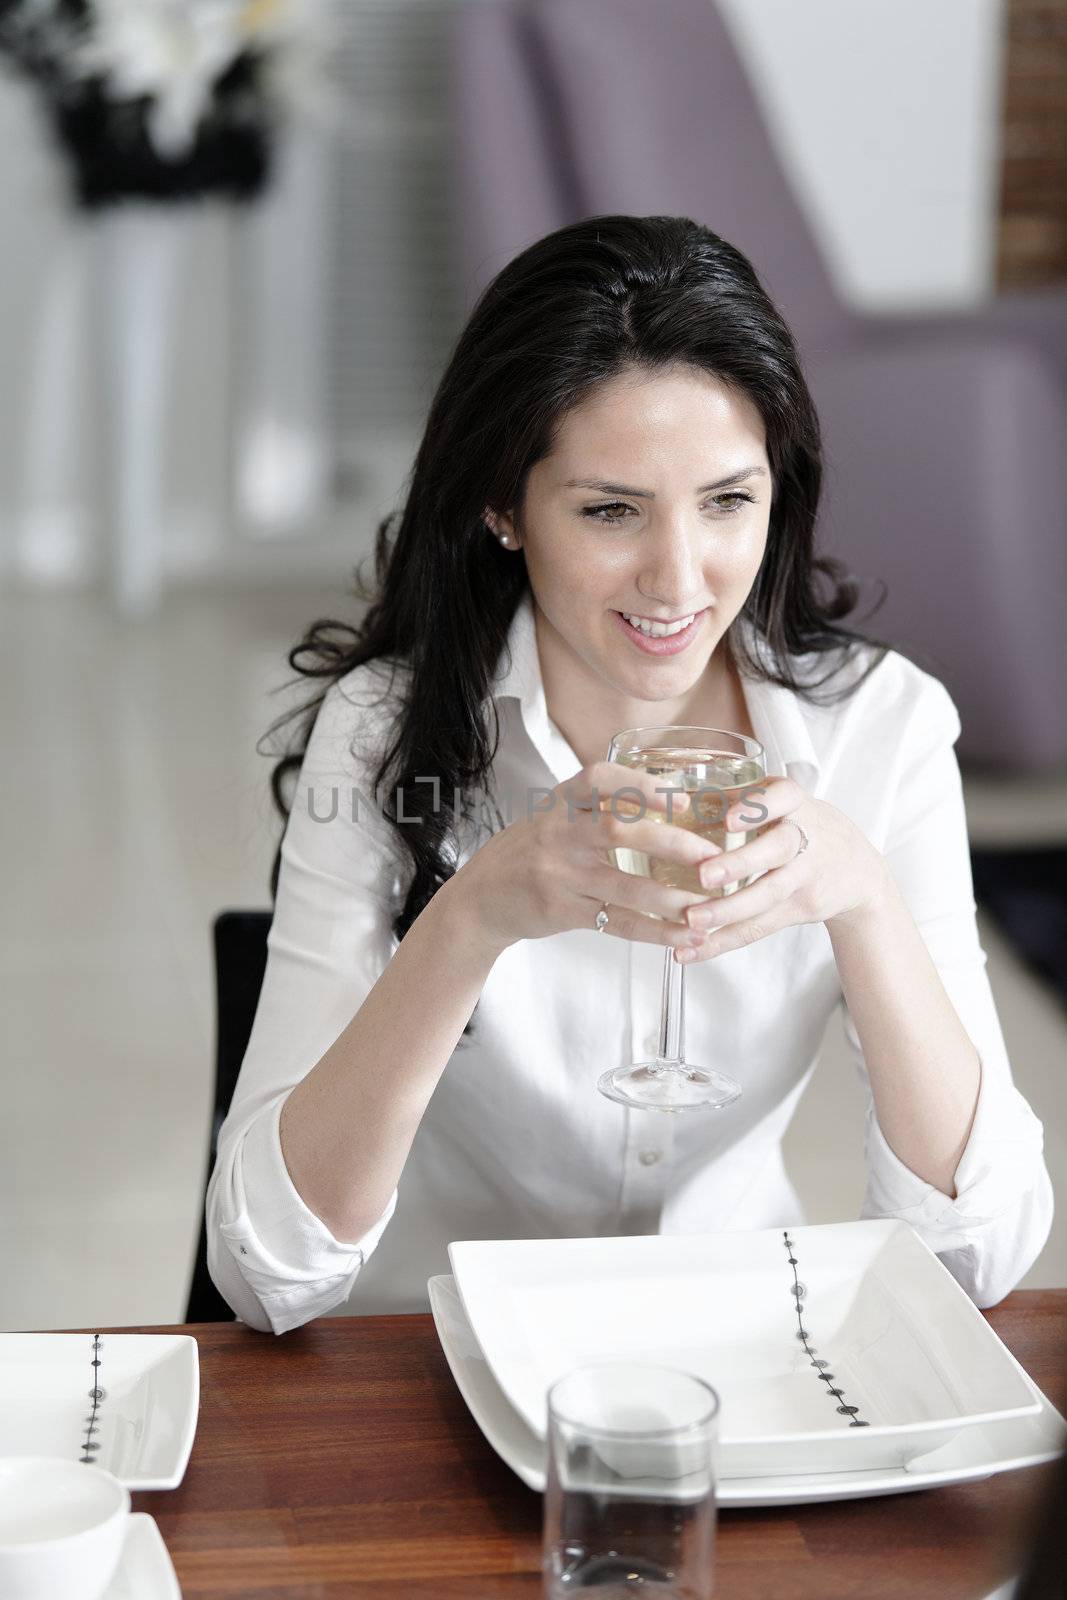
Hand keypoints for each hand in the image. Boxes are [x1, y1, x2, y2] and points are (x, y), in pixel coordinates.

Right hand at [453, 761, 722, 956]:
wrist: (480, 898)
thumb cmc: (532, 851)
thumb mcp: (556, 816)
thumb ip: (602, 806)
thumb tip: (674, 797)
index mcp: (560, 802)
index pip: (600, 779)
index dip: (643, 785)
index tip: (684, 799)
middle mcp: (558, 832)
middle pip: (620, 830)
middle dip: (673, 845)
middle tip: (713, 859)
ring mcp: (557, 873)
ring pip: (624, 887)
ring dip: (672, 899)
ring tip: (709, 907)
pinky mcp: (559, 910)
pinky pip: (615, 922)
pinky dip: (653, 930)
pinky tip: (681, 934)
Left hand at [679, 776, 892, 962]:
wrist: (858, 870)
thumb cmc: (801, 825)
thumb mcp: (781, 801)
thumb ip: (737, 796)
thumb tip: (672, 795)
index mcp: (794, 802)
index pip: (782, 798)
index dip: (756, 809)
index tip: (729, 820)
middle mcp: (805, 837)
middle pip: (776, 850)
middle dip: (740, 864)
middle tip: (705, 875)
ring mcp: (806, 876)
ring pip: (767, 894)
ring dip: (727, 910)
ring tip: (691, 920)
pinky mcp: (800, 908)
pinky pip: (759, 926)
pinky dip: (723, 941)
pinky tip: (691, 951)